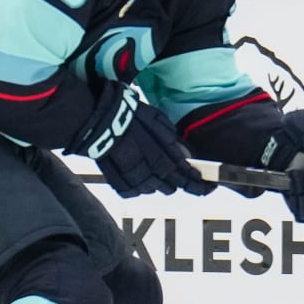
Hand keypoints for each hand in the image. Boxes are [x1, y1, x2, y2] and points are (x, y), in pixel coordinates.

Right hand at [70, 82, 216, 197]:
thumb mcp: (156, 119)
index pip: (185, 172)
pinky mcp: (116, 179)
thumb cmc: (127, 112)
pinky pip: (131, 190)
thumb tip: (183, 154)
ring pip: (152, 189)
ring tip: (159, 179)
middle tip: (182, 180)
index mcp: (162, 150)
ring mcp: (133, 174)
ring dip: (158, 185)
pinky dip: (137, 187)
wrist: (96, 117)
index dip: (196, 182)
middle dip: (177, 183)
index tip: (207, 187)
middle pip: (170, 184)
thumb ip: (171, 138)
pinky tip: (139, 180)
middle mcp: (150, 165)